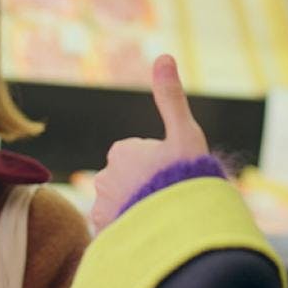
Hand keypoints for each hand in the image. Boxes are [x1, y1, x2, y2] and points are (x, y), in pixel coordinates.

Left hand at [89, 54, 208, 231]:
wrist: (181, 227)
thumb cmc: (185, 177)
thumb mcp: (185, 133)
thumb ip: (171, 97)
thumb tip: (164, 55)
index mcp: (121, 151)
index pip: (139, 156)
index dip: (160, 165)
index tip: (172, 175)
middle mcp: (104, 177)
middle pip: (129, 179)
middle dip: (145, 187)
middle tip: (167, 196)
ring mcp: (102, 206)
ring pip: (122, 202)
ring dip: (136, 208)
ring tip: (159, 217)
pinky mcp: (104, 232)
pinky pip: (116, 227)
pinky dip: (129, 229)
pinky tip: (147, 231)